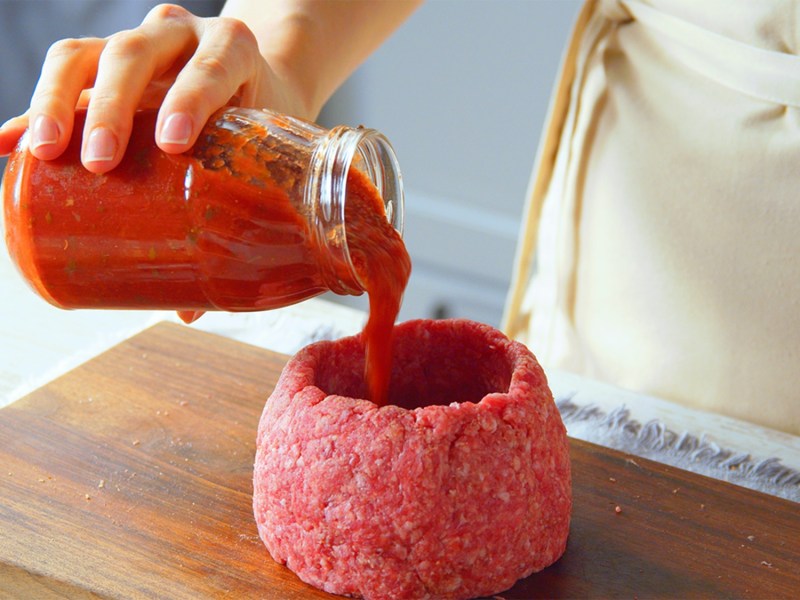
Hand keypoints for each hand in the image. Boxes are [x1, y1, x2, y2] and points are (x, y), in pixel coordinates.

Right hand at [0, 3, 308, 172]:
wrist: (255, 81)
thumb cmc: (263, 120)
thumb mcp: (268, 143)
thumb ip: (251, 193)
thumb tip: (209, 291)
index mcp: (233, 48)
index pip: (211, 65)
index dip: (190, 98)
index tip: (172, 143)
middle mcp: (181, 36)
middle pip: (135, 54)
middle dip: (113, 107)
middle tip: (100, 162)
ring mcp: (138, 45)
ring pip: (86, 54)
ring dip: (58, 101)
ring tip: (44, 154)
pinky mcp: (103, 64)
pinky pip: (64, 78)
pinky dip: (34, 110)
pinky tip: (8, 144)